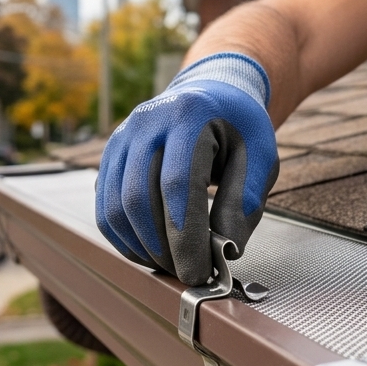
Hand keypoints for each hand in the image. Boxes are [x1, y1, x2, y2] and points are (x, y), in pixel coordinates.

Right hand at [96, 53, 278, 284]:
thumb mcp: (260, 159)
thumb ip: (244, 205)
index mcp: (189, 116)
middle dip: (162, 248)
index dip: (185, 237)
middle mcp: (146, 122)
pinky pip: (105, 207)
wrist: (211, 92)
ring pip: (116, 207)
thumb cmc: (239, 128)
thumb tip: (224, 253)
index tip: (199, 272)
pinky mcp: (110, 156)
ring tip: (172, 265)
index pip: (178, 185)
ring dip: (142, 248)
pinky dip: (125, 239)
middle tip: (187, 274)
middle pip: (139, 198)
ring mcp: (122, 137)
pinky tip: (150, 251)